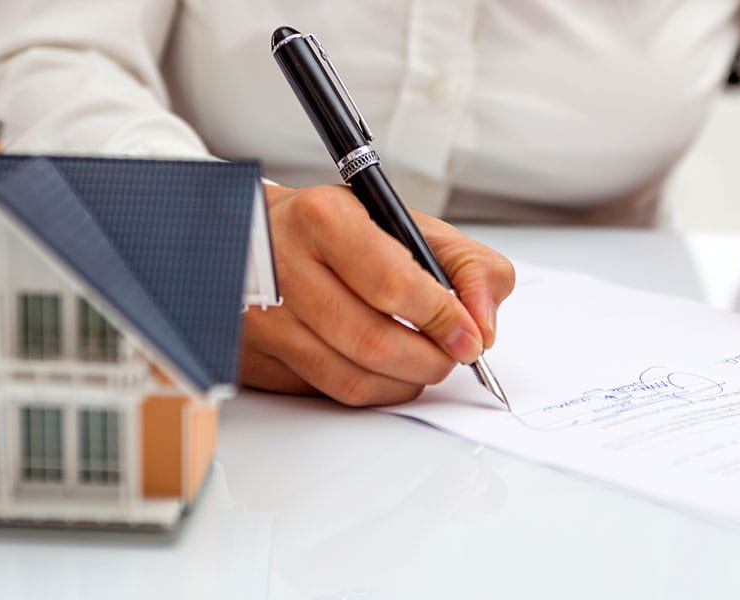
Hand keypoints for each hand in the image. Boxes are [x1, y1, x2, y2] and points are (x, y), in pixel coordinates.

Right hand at [239, 184, 515, 405]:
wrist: (259, 237)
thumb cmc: (338, 231)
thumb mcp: (406, 223)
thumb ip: (466, 265)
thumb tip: (483, 325)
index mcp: (324, 220)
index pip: (393, 284)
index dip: (442, 318)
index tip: (469, 335)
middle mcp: (284, 268)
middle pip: (373, 342)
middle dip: (430, 360)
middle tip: (451, 355)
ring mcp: (264, 319)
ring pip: (352, 379)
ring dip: (405, 382)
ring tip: (422, 362)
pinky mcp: (256, 358)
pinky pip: (329, 393)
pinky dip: (372, 390)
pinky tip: (383, 369)